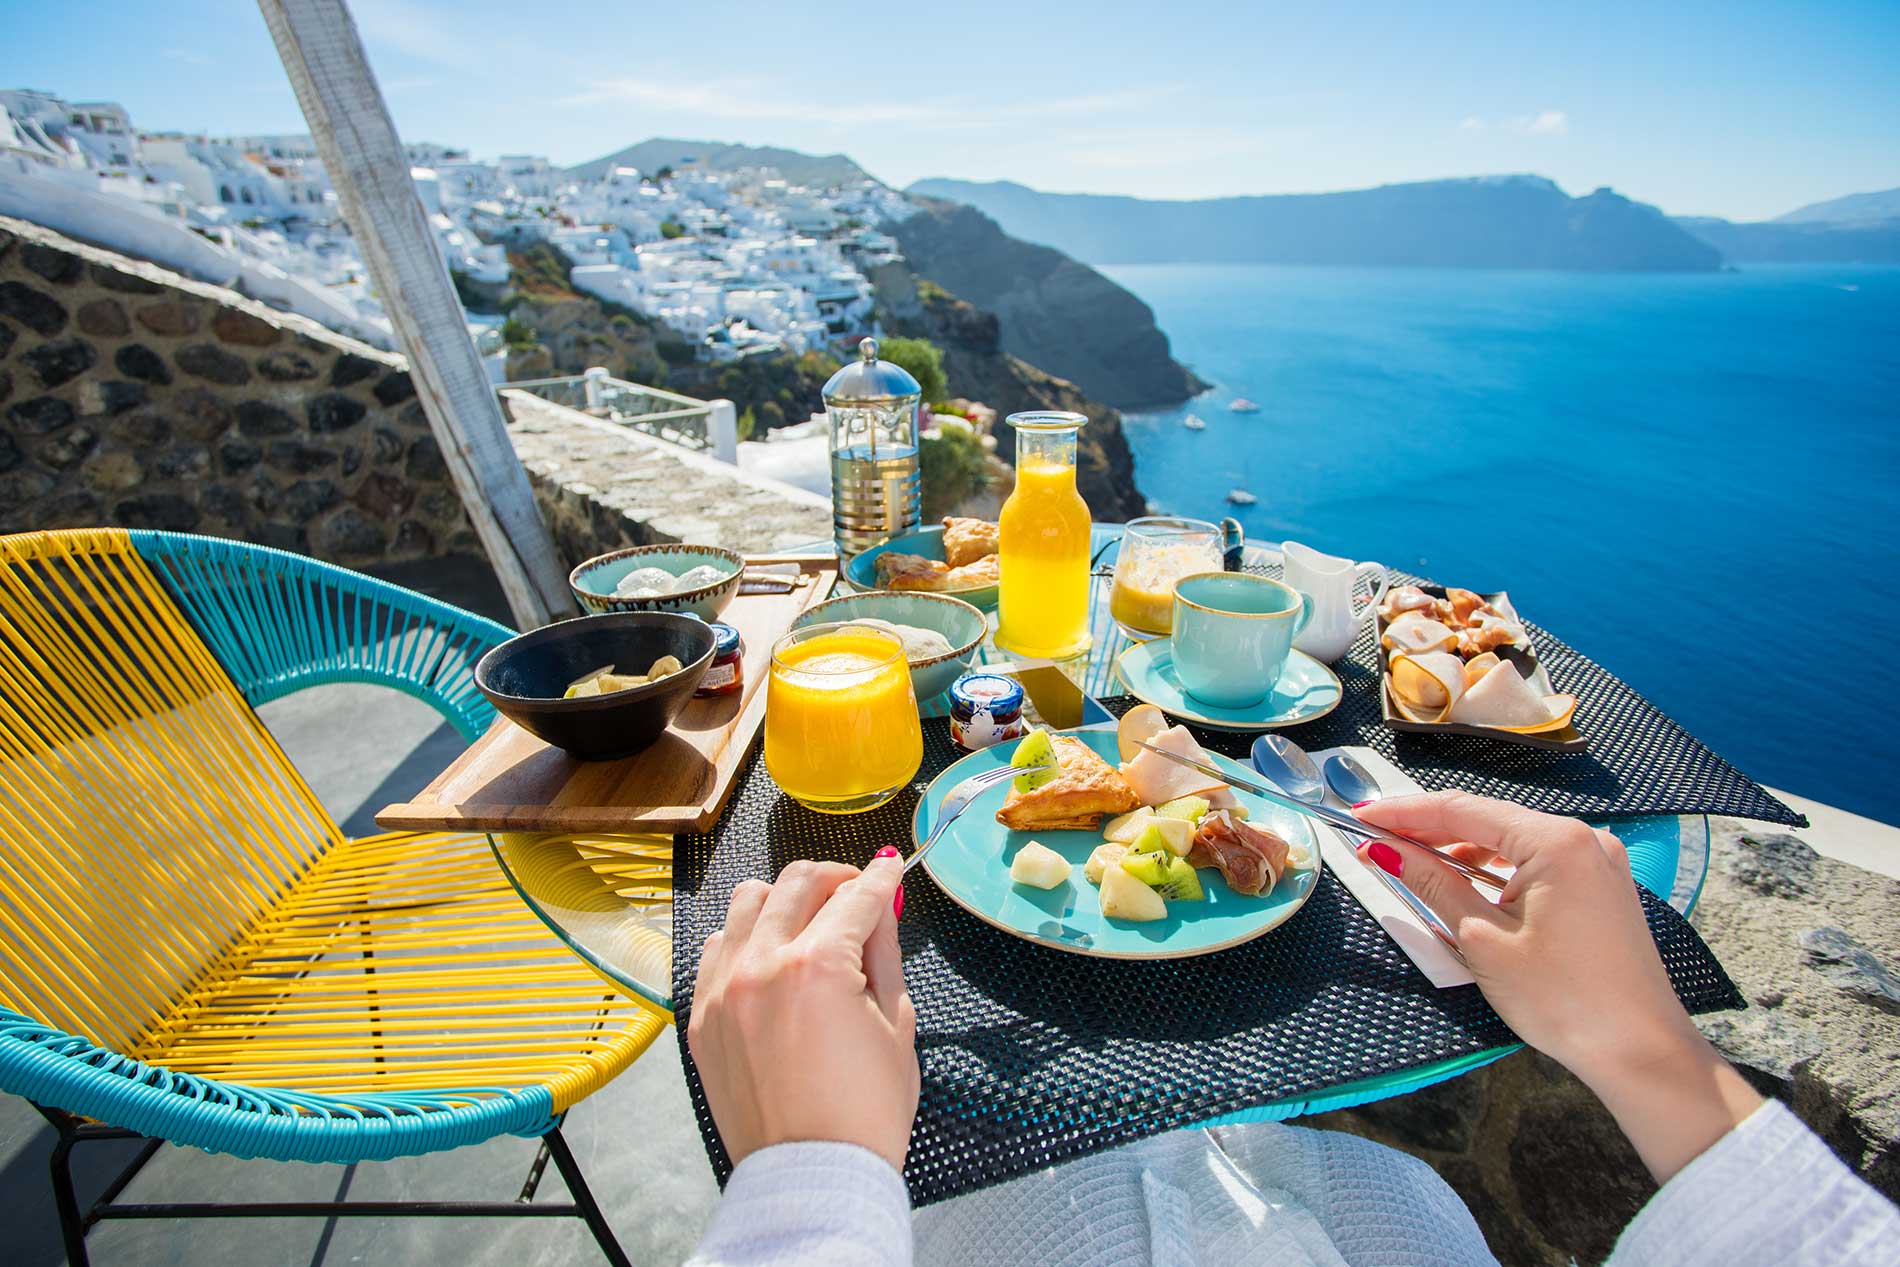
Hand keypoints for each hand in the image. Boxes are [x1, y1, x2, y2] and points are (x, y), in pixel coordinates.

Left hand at [686, 853, 918, 1173]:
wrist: (811, 1175)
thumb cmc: (863, 1110)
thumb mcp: (895, 1023)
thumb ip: (883, 951)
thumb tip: (878, 906)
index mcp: (817, 966)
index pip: (856, 896)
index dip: (880, 876)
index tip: (889, 868)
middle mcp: (762, 965)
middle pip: (798, 882)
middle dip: (835, 877)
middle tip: (855, 890)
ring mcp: (723, 990)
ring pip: (748, 901)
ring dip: (784, 899)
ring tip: (808, 919)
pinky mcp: (701, 1016)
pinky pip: (716, 947)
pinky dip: (745, 937)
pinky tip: (769, 955)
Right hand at [1355, 791, 1759, 1181]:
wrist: (1640, 1052)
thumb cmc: (1565, 1000)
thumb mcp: (1483, 940)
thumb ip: (1433, 886)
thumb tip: (1388, 852)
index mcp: (1556, 841)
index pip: (1462, 810)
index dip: (1404, 812)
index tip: (1361, 816)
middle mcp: (1583, 838)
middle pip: (1488, 821)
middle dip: (1430, 830)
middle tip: (1376, 839)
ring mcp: (1597, 862)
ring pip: (1512, 842)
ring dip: (1462, 851)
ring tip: (1411, 863)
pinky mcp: (1601, 887)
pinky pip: (1537, 863)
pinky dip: (1496, 871)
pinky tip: (1465, 884)